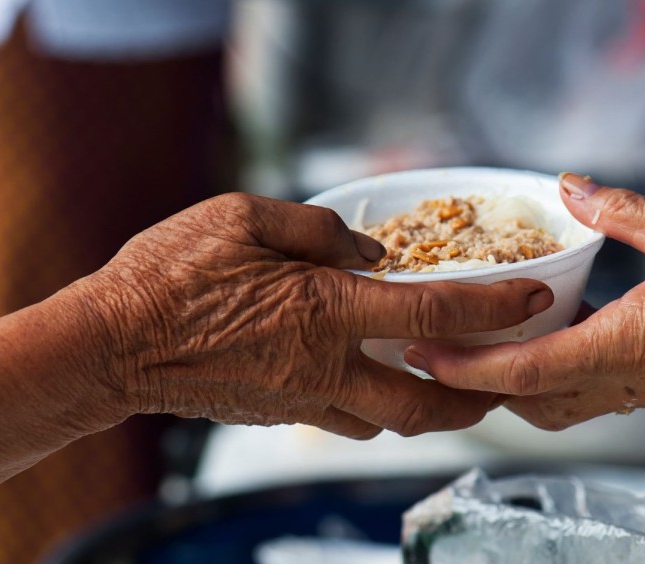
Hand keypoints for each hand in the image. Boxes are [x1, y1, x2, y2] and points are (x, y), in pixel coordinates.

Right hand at [71, 193, 552, 437]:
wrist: (110, 345)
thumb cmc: (169, 275)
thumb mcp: (242, 218)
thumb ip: (316, 227)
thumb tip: (366, 248)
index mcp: (324, 310)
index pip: (433, 313)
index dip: (494, 306)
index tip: (534, 297)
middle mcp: (324, 365)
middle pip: (427, 403)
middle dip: (479, 398)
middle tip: (505, 383)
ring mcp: (302, 399)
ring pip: (389, 422)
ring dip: (430, 409)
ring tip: (451, 387)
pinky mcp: (279, 414)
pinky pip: (345, 420)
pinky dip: (376, 409)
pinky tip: (376, 384)